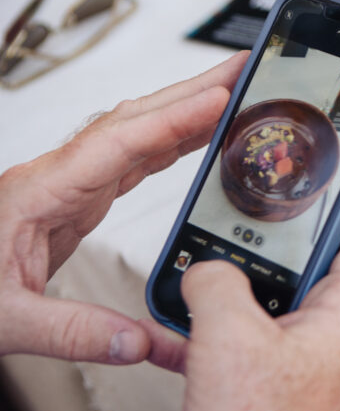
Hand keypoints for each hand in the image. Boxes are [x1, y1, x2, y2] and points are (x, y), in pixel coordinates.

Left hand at [0, 51, 247, 363]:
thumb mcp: (5, 320)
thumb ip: (73, 331)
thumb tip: (139, 340)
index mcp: (40, 192)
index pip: (118, 144)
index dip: (174, 120)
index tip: (220, 99)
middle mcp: (58, 177)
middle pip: (136, 119)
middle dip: (194, 90)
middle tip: (245, 69)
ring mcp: (69, 184)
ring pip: (138, 132)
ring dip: (188, 109)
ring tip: (236, 93)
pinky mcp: (77, 199)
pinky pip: (134, 158)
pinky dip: (172, 141)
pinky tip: (197, 138)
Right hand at [144, 207, 339, 410]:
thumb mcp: (226, 340)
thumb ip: (217, 284)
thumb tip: (208, 269)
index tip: (316, 191)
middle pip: (322, 271)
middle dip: (279, 249)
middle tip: (245, 232)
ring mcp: (313, 367)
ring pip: (283, 308)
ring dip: (242, 292)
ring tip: (205, 279)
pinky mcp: (283, 390)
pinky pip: (257, 345)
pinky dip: (224, 334)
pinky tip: (180, 336)